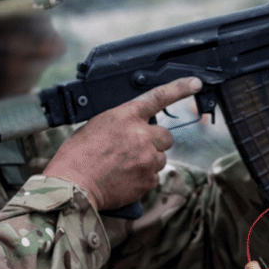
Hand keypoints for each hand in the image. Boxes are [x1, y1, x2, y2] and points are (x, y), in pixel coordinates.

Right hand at [43, 77, 201, 210]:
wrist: (73, 186)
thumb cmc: (77, 156)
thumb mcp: (96, 126)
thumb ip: (120, 124)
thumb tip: (131, 130)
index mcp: (125, 116)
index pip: (158, 97)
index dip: (179, 88)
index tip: (195, 83)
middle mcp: (141, 135)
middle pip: (166, 136)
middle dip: (155, 142)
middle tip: (137, 149)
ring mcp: (147, 158)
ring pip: (161, 157)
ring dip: (149, 160)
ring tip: (125, 166)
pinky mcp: (148, 179)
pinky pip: (154, 176)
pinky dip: (143, 178)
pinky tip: (125, 179)